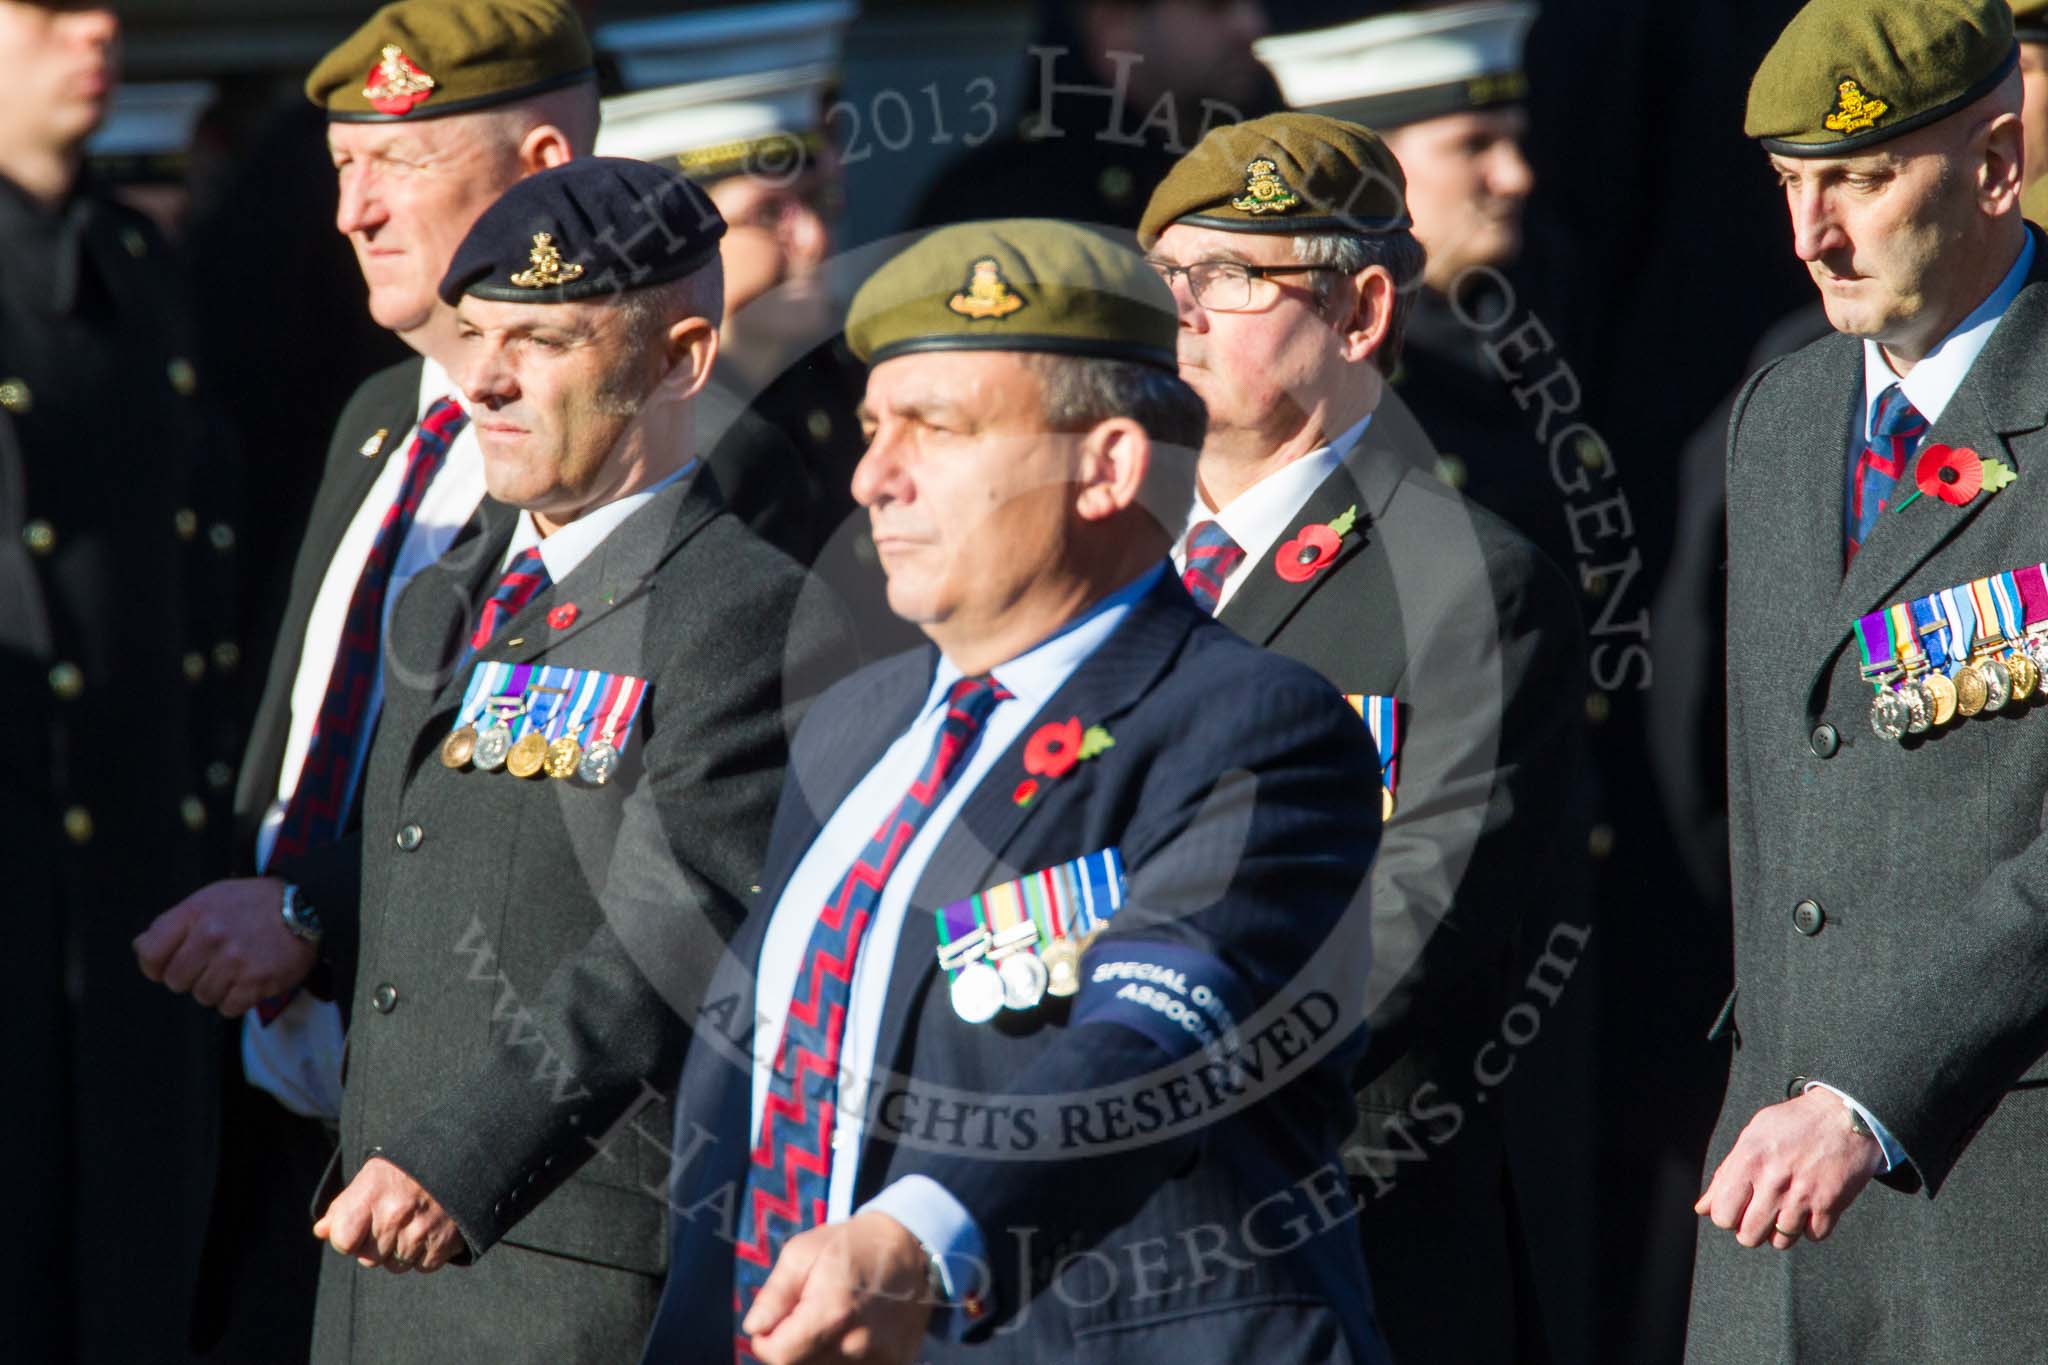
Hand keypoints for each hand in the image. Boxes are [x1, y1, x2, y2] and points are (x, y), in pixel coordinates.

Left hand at [133, 877, 315, 1016]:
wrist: (308, 907)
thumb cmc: (254, 904)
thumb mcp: (211, 899)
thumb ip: (174, 923)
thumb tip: (141, 948)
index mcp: (196, 913)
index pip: (150, 954)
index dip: (156, 966)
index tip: (170, 964)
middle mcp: (212, 935)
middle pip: (175, 981)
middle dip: (190, 977)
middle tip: (213, 964)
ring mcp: (235, 960)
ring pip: (202, 996)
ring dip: (216, 989)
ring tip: (235, 969)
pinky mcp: (257, 981)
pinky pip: (228, 1008)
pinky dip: (237, 1000)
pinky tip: (249, 980)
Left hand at [312, 1156, 465, 1272]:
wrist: (462, 1156)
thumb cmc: (408, 1170)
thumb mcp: (372, 1177)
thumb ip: (344, 1206)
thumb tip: (321, 1231)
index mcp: (372, 1192)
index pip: (343, 1240)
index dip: (348, 1237)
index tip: (361, 1225)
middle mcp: (395, 1212)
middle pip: (369, 1258)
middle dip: (377, 1245)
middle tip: (394, 1219)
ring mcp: (421, 1230)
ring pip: (396, 1266)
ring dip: (402, 1251)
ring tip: (414, 1223)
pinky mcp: (444, 1243)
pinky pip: (423, 1266)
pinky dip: (426, 1253)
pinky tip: (431, 1229)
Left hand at [741, 1211, 935, 1363]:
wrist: (910, 1248)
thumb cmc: (852, 1245)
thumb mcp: (803, 1252)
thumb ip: (775, 1293)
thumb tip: (754, 1328)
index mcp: (831, 1312)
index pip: (778, 1357)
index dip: (765, 1341)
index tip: (771, 1323)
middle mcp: (856, 1343)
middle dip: (791, 1346)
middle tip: (802, 1315)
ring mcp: (879, 1358)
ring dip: (816, 1353)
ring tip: (829, 1320)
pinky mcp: (894, 1363)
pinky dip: (842, 1356)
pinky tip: (848, 1331)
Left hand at [1695, 1087, 1884, 1249]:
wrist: (1843, 1115)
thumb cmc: (1793, 1124)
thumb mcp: (1751, 1137)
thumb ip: (1725, 1174)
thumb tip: (1702, 1208)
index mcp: (1749, 1161)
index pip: (1722, 1215)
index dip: (1726, 1217)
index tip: (1736, 1209)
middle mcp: (1774, 1180)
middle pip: (1749, 1236)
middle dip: (1751, 1230)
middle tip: (1760, 1214)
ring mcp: (1803, 1194)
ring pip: (1780, 1241)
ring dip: (1781, 1231)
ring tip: (1785, 1209)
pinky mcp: (1831, 1204)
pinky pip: (1813, 1236)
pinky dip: (1810, 1228)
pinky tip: (1809, 1209)